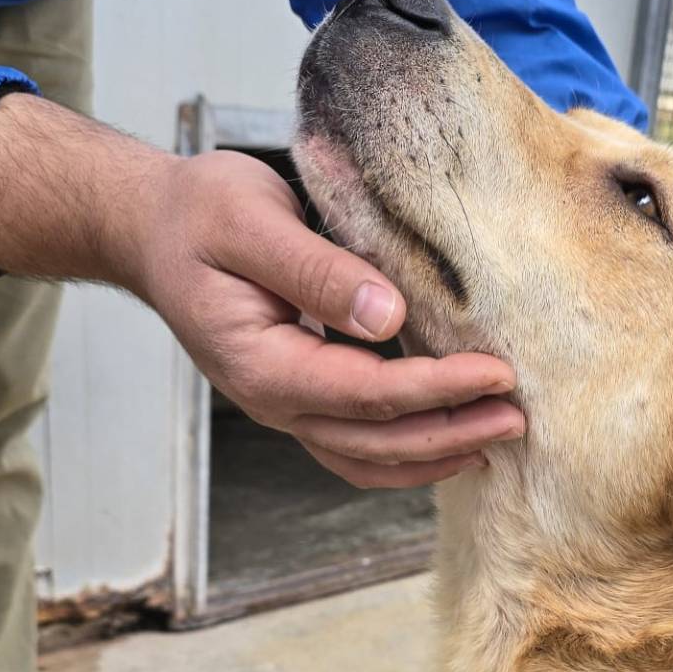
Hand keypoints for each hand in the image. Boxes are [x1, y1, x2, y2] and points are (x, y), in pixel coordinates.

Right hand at [124, 151, 525, 486]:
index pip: (367, 394)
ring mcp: (286, 407)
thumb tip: (386, 316)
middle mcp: (273, 400)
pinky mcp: (302, 397)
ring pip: (369, 457)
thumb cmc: (199, 214)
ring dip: (436, 452)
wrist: (154, 230)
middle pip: (376, 442)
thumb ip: (315, 270)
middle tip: (518, 417)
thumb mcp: (249, 221)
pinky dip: (409, 450)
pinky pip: (360, 445)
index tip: (496, 373)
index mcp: (260, 363)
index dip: (437, 388)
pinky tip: (454, 436)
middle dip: (452, 432)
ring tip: (499, 435)